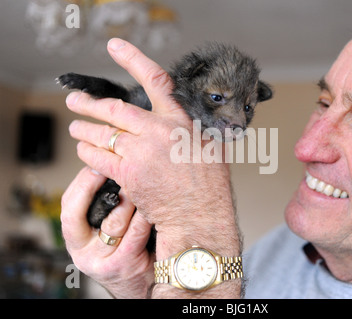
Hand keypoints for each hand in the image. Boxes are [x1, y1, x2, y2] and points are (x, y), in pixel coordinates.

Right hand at [61, 167, 153, 297]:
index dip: (81, 184)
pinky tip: (152, 205)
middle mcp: (83, 252)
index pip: (67, 207)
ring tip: (140, 183)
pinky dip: (144, 215)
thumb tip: (112, 167)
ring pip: (113, 222)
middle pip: (80, 214)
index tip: (96, 164)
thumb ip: (104, 208)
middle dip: (96, 187)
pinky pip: (135, 233)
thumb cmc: (127, 251)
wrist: (141, 285)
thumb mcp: (106, 232)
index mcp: (75, 239)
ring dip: (128, 199)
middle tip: (117, 170)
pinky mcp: (123, 266)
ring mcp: (102, 261)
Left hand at [65, 39, 240, 297]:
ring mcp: (140, 153)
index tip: (116, 48)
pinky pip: (98, 158)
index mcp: (179, 121)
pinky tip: (83, 149)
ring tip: (75, 126)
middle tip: (75, 100)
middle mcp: (157, 132)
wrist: (200, 215)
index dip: (134, 59)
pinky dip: (87, 151)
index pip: (155, 81)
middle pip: (115, 108)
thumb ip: (191, 127)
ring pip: (102, 133)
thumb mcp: (210, 145)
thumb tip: (180, 117)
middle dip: (90, 104)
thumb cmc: (209, 184)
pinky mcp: (127, 175)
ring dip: (84, 129)